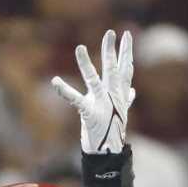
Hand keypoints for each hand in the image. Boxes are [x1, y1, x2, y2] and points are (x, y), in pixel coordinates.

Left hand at [52, 28, 134, 153]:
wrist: (109, 153)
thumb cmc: (113, 131)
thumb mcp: (122, 112)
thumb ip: (127, 99)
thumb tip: (133, 91)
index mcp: (119, 94)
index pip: (126, 69)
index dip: (126, 52)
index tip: (127, 36)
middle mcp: (112, 96)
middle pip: (113, 69)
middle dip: (111, 51)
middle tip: (110, 33)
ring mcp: (101, 104)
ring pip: (93, 80)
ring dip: (86, 64)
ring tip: (79, 48)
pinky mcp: (89, 113)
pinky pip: (75, 100)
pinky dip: (64, 91)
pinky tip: (55, 81)